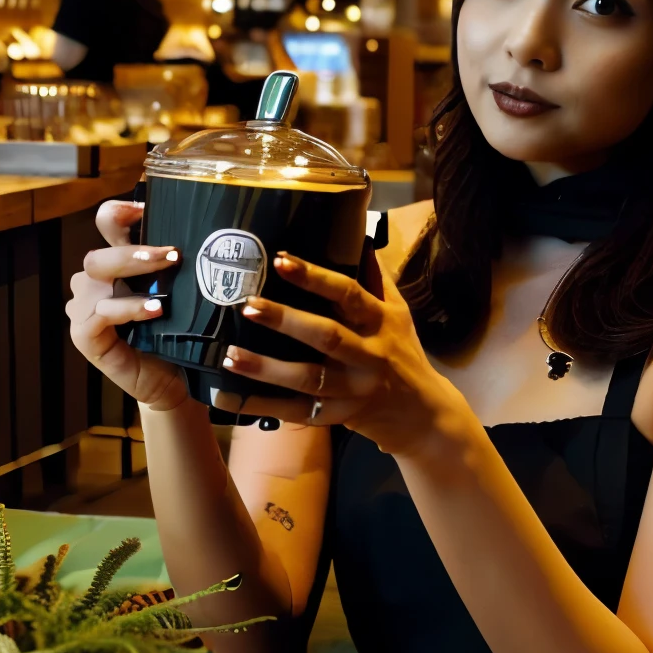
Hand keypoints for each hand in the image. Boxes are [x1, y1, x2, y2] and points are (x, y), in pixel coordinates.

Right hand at [65, 200, 188, 411]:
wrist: (178, 381)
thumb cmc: (182, 334)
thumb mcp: (184, 292)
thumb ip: (181, 265)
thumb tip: (216, 230)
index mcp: (117, 264)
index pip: (106, 224)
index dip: (120, 212)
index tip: (147, 208)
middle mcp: (96, 282)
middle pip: (101, 252)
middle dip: (135, 249)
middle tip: (172, 254)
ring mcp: (85, 309)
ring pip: (97, 277)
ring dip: (133, 273)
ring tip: (167, 281)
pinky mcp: (85, 336)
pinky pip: (99, 314)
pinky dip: (127, 308)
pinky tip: (155, 310)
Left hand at [220, 250, 465, 454]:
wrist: (423, 415)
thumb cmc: (404, 354)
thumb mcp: (399, 314)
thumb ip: (376, 279)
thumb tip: (359, 236)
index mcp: (381, 322)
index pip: (349, 294)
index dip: (316, 277)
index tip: (282, 260)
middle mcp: (369, 356)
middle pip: (326, 337)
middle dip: (286, 320)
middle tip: (248, 304)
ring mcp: (353, 390)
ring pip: (307, 378)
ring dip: (266, 368)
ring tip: (230, 355)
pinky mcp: (338, 416)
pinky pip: (296, 412)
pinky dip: (262, 406)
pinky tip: (229, 397)